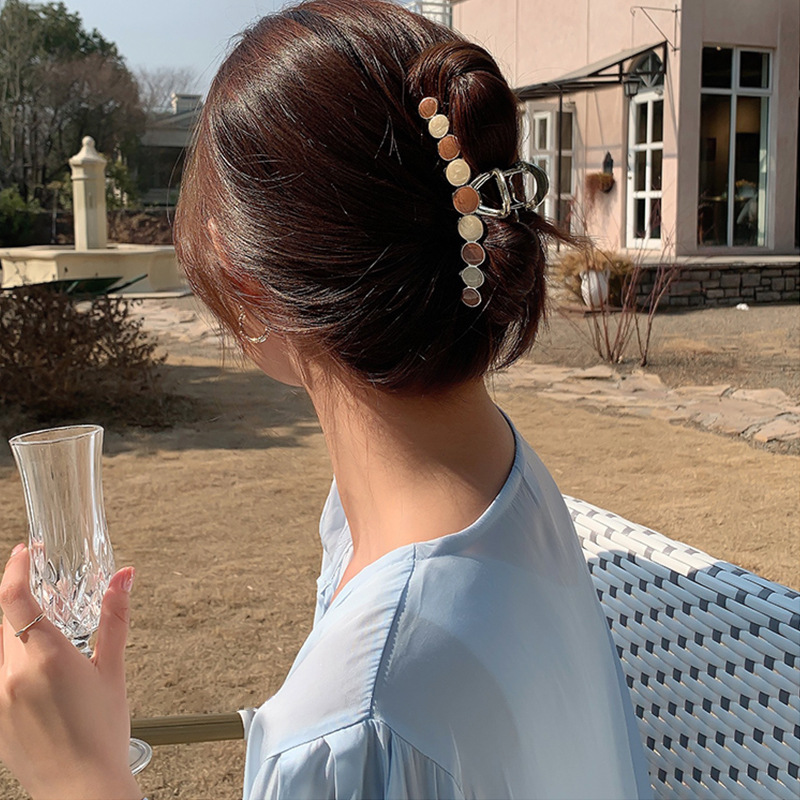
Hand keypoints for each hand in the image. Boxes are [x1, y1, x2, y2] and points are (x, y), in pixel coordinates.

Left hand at [0, 544, 141, 799]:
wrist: (81, 789)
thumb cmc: (101, 734)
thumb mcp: (112, 670)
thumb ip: (114, 618)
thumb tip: (124, 576)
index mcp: (44, 659)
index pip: (15, 598)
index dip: (16, 567)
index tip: (25, 551)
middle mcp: (11, 676)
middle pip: (4, 621)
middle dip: (23, 603)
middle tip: (49, 597)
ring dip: (16, 635)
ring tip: (47, 642)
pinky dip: (12, 663)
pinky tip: (38, 677)